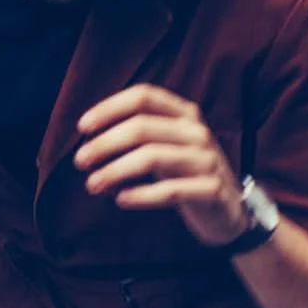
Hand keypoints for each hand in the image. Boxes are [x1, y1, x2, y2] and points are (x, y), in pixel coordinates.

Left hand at [75, 84, 245, 245]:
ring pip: (153, 157)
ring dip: (116, 171)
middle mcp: (197, 132)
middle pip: (142, 127)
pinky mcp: (213, 189)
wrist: (227, 211)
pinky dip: (141, 195)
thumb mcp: (163, 147)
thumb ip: (134, 137)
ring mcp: (208, 160)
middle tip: (79, 161)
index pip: (144, 96)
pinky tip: (120, 200)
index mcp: (184, 114)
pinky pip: (171, 190)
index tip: (82, 127)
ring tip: (92, 184)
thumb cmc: (182, 174)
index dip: (110, 108)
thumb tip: (86, 141)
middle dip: (105, 143)